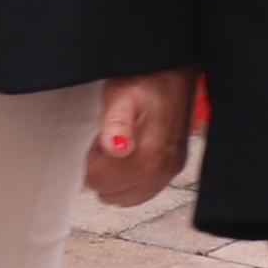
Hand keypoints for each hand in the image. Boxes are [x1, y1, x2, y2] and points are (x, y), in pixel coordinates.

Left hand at [86, 69, 198, 205]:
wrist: (175, 70)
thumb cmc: (147, 79)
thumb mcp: (122, 96)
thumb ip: (116, 124)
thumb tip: (116, 150)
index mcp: (149, 153)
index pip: (99, 182)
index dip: (92, 160)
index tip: (99, 139)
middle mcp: (163, 167)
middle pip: (110, 192)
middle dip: (103, 170)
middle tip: (109, 141)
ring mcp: (171, 170)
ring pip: (124, 198)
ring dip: (115, 178)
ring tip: (120, 147)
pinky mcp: (174, 168)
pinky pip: (142, 193)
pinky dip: (130, 182)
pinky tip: (130, 157)